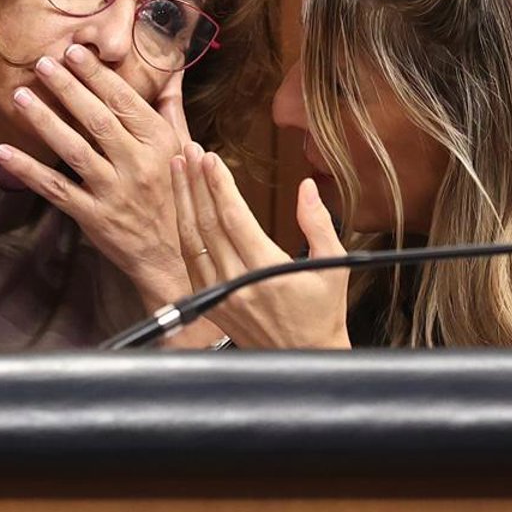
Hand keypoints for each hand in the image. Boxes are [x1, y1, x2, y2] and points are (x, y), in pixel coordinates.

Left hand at [0, 45, 188, 304]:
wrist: (173, 256)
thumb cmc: (178, 196)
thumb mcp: (183, 150)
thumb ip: (172, 109)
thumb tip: (172, 71)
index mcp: (159, 143)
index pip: (124, 102)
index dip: (97, 76)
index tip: (74, 52)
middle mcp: (137, 164)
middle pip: (97, 120)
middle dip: (67, 88)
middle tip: (42, 63)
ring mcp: (113, 191)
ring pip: (74, 150)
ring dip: (45, 121)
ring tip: (21, 96)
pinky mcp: (92, 216)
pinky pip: (56, 189)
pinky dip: (28, 170)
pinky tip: (4, 151)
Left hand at [174, 147, 350, 349]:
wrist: (305, 359)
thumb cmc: (323, 314)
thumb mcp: (334, 265)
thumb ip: (319, 223)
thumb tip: (306, 188)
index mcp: (266, 272)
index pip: (233, 218)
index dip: (218, 185)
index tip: (211, 158)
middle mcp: (237, 284)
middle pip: (206, 224)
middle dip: (195, 183)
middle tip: (188, 151)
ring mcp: (219, 296)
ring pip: (191, 241)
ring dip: (183, 203)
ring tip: (178, 171)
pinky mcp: (211, 305)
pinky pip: (191, 261)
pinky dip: (185, 231)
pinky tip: (183, 209)